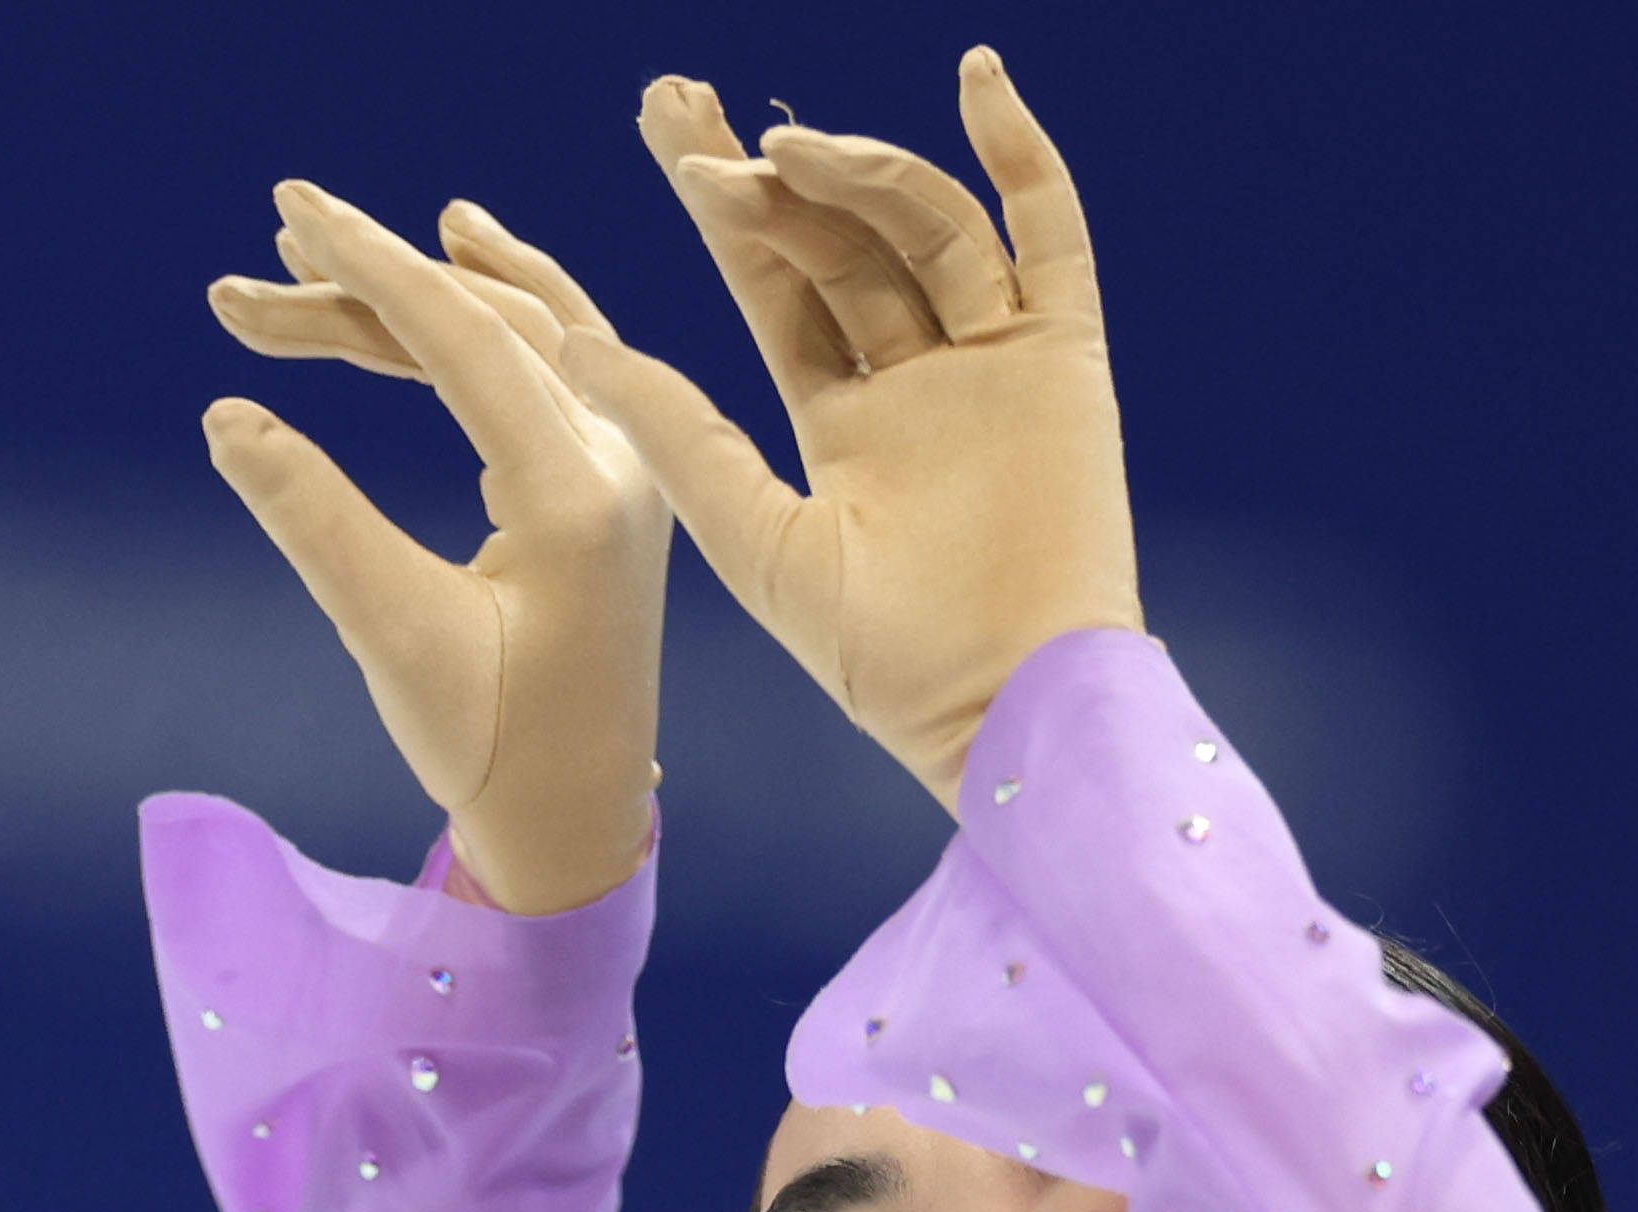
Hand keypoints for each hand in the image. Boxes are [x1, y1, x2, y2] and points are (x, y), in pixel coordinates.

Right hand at [199, 180, 668, 914]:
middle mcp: (617, 460)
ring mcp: (623, 465)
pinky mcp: (609, 480)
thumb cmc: (493, 751)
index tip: (292, 214)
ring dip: (418, 294)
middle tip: (257, 264)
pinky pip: (558, 355)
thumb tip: (226, 417)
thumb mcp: (390, 638)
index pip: (465, 338)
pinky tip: (456, 254)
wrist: (580, 825)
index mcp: (577, 496)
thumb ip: (313, 521)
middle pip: (484, 322)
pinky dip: (496, 303)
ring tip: (315, 259)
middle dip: (367, 286)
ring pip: (516, 332)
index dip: (369, 270)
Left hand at [569, 51, 1139, 806]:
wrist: (1005, 710)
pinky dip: (1020, 154)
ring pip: (923, 227)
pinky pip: (1050, 234)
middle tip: (680, 108)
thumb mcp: (754, 537)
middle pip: (839, 239)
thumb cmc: (881, 663)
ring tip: (780, 145)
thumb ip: (678, 433)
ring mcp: (994, 364)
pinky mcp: (1066, 361)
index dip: (720, 208)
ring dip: (855, 170)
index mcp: (839, 422)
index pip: (772, 285)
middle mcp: (917, 381)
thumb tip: (571, 345)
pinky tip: (974, 76)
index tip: (663, 129)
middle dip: (766, 170)